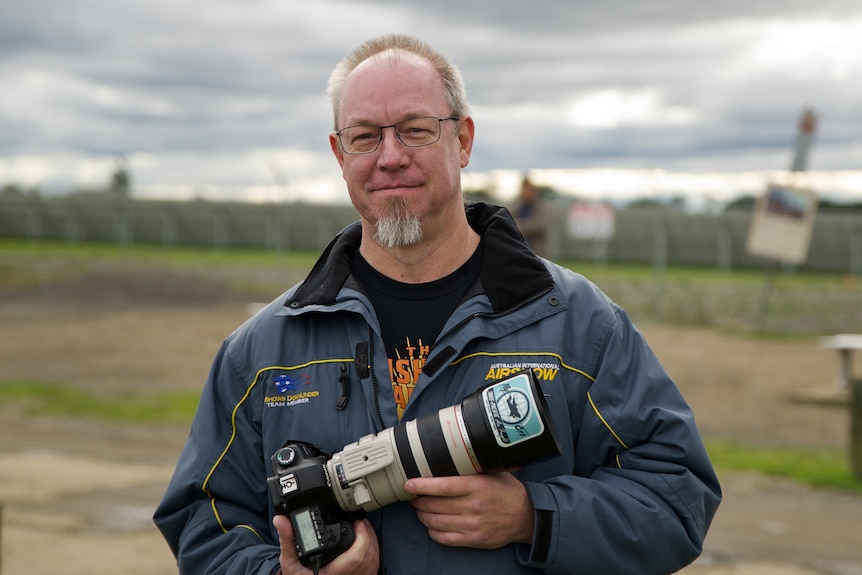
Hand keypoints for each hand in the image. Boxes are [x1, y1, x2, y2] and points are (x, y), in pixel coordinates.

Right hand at [273, 515, 379, 574]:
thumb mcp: (289, 562)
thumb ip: (287, 540)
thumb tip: (281, 520)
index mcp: (333, 573)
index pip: (356, 557)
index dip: (363, 538)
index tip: (358, 523)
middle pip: (369, 557)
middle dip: (369, 536)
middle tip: (361, 523)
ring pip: (373, 563)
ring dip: (373, 543)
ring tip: (365, 530)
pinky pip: (372, 570)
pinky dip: (373, 555)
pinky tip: (368, 545)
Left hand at [404, 471, 533, 548]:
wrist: (526, 517)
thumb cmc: (507, 492)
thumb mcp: (492, 473)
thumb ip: (471, 469)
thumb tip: (445, 457)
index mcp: (477, 487)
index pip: (444, 486)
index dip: (422, 486)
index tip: (409, 484)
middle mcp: (474, 507)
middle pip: (435, 505)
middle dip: (418, 501)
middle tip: (413, 496)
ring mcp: (472, 526)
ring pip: (436, 523)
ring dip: (423, 516)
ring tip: (420, 509)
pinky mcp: (473, 540)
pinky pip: (444, 538)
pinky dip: (433, 532)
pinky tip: (432, 524)